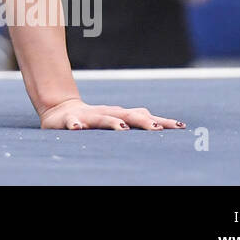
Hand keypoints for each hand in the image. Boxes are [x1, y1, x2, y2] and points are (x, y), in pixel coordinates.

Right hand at [40, 97, 185, 130]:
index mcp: (118, 114)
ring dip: (112, 123)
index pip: (143, 116)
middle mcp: (105, 113)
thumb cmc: (92, 119)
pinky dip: (75, 125)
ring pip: (101, 118)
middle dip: (142, 121)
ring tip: (122, 129)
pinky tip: (77, 128)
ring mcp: (87, 116)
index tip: (180, 127)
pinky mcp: (69, 120)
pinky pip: (72, 122)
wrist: (59, 110)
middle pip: (127, 115)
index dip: (161, 121)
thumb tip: (163, 128)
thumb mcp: (115, 120)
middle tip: (157, 129)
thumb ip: (134, 122)